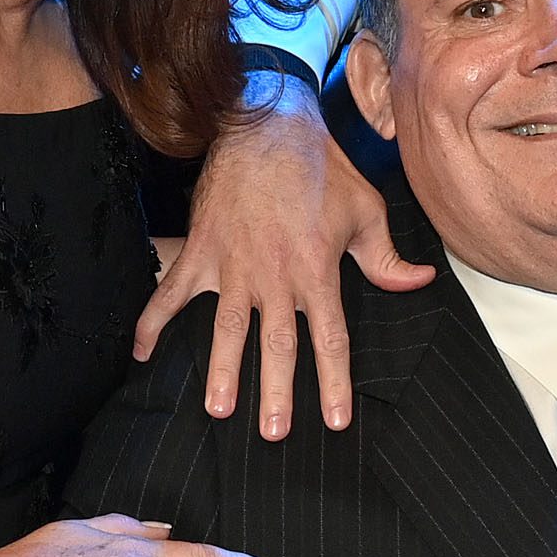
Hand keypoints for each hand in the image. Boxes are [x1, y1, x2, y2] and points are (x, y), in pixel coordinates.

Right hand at [133, 74, 432, 439]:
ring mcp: (233, 267)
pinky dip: (152, 321)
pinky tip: (138, 353)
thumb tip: (419, 283)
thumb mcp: (365, 210)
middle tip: (273, 433)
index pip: (330, 340)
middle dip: (276, 393)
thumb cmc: (321, 168)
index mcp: (317, 272)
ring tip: (219, 409)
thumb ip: (386, 258)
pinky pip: (171, 292)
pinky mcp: (201, 250)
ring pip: (227, 329)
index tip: (334, 420)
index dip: (333, 383)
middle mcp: (275, 277)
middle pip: (277, 346)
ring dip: (222, 371)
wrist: (266, 123)